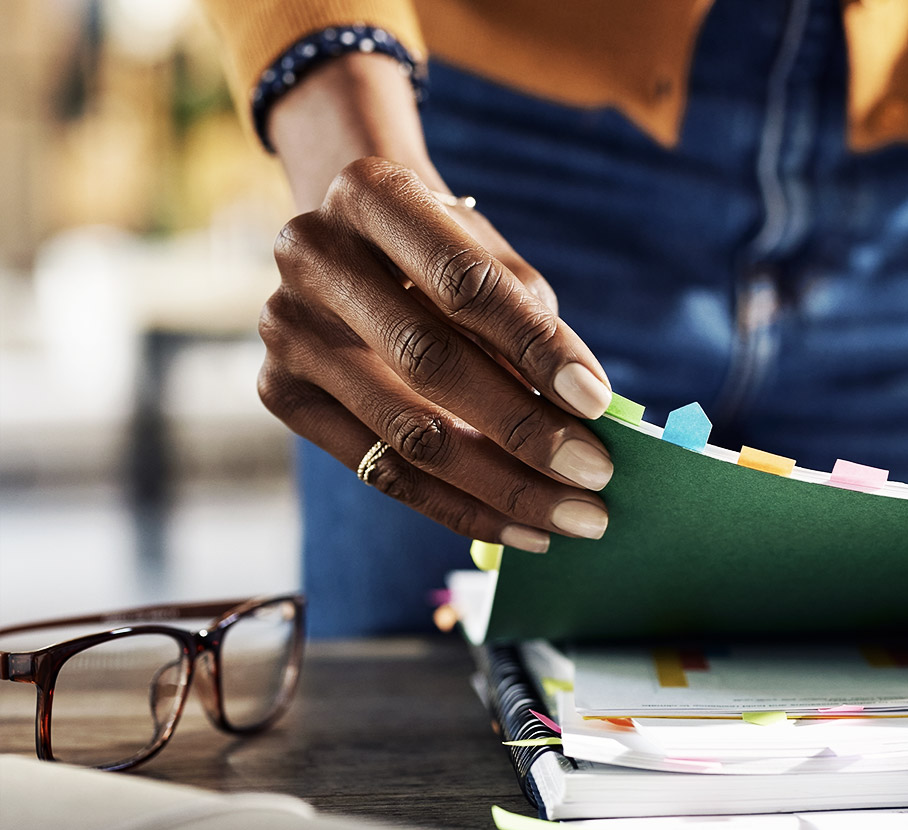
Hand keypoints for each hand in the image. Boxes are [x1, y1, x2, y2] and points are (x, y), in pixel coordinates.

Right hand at [257, 157, 614, 551]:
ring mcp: (285, 327)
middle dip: (525, 430)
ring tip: (572, 515)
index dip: (536, 346)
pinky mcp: (280, 392)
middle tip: (596, 474)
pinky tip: (522, 526)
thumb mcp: (490, 256)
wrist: (352, 241)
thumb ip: (530, 322)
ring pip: (407, 433)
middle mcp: (312, 254)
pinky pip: (382, 471)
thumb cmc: (442, 250)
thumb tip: (583, 415)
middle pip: (431, 363)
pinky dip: (460, 507)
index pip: (466, 283)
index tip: (597, 401)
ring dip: (503, 486)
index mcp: (372, 194)